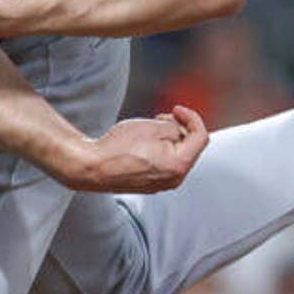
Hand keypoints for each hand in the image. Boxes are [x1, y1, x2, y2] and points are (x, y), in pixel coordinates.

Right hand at [55, 106, 208, 192]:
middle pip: (190, 147)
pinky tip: (143, 144)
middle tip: (161, 117)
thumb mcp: (151, 127)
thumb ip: (174, 127)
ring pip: (177, 156)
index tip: (177, 109)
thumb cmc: (119, 147)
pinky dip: (161, 151)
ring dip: (169, 139)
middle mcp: (174, 179)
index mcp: (179, 165)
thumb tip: (180, 130)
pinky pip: (165, 164)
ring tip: (149, 130)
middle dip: (180, 128)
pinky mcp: (151, 184)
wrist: (93, 168)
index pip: (200, 137)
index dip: (192, 117)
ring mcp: (162, 184)